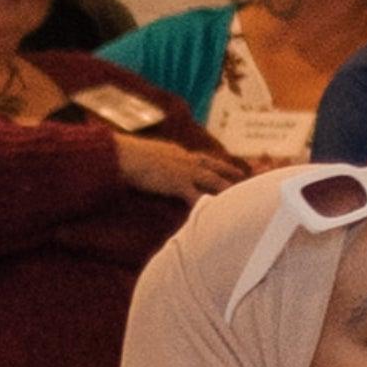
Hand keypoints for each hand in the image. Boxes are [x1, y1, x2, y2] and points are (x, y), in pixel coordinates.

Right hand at [114, 130, 247, 203]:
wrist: (122, 155)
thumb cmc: (126, 155)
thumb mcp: (145, 153)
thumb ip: (153, 158)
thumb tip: (148, 162)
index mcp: (177, 152)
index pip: (200, 158)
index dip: (213, 163)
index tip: (223, 166)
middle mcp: (185, 160)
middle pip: (213, 166)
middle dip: (229, 170)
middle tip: (244, 175)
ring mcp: (184, 171)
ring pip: (213, 180)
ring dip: (227, 189)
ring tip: (240, 196)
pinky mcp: (179, 184)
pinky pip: (199, 197)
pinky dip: (208, 205)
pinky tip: (216, 213)